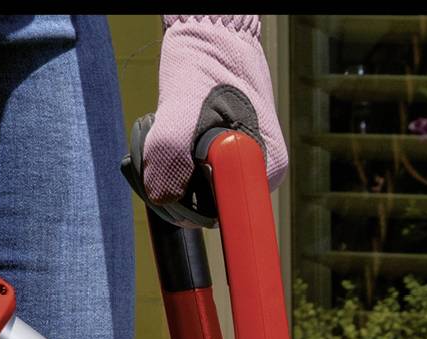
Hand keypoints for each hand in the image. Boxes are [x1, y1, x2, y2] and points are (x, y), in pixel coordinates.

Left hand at [142, 15, 287, 205]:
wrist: (212, 34)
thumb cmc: (205, 61)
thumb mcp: (183, 106)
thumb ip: (170, 154)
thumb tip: (162, 198)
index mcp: (264, 170)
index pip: (223, 217)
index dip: (189, 207)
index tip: (171, 182)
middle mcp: (261, 176)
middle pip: (210, 209)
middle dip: (177, 186)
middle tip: (163, 144)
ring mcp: (246, 169)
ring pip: (199, 195)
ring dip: (173, 173)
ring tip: (169, 133)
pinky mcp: (230, 162)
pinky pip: (197, 180)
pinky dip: (177, 164)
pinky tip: (176, 137)